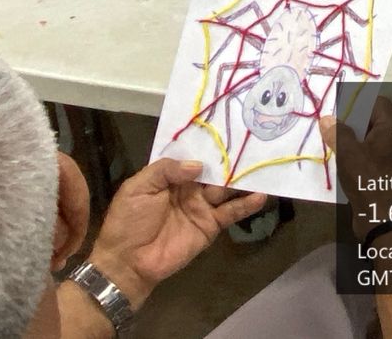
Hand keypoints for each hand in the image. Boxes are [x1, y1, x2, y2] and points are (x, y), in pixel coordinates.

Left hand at [88, 158, 265, 308]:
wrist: (129, 261)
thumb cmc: (128, 221)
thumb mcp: (137, 188)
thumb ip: (165, 170)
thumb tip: (198, 165)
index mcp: (170, 177)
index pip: (192, 157)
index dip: (208, 146)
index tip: (227, 131)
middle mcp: (189, 189)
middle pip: (214, 172)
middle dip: (231, 161)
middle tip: (254, 146)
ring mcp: (202, 207)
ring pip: (227, 189)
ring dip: (243, 180)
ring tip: (263, 167)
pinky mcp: (211, 226)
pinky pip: (231, 212)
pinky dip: (247, 205)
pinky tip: (261, 195)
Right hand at [320, 96, 391, 239]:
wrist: (384, 218)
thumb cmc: (367, 180)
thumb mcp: (348, 153)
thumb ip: (338, 132)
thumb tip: (327, 119)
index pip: (379, 102)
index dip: (358, 102)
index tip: (338, 108)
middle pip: (376, 119)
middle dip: (354, 120)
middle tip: (333, 125)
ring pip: (374, 137)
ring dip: (355, 137)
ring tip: (335, 142)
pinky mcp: (391, 169)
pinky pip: (375, 152)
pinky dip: (361, 152)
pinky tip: (344, 159)